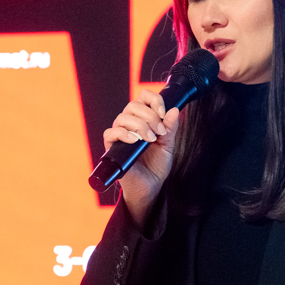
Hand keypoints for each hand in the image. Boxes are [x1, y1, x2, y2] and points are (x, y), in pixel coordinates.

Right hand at [103, 89, 180, 227]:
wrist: (150, 186)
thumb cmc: (156, 165)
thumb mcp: (168, 144)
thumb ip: (170, 128)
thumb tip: (174, 110)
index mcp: (143, 119)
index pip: (143, 97)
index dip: (153, 100)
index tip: (164, 113)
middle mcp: (130, 124)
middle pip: (133, 105)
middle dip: (149, 116)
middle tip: (160, 132)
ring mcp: (120, 135)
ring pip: (122, 117)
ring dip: (139, 125)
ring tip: (150, 139)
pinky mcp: (112, 148)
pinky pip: (110, 133)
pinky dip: (123, 134)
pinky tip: (134, 140)